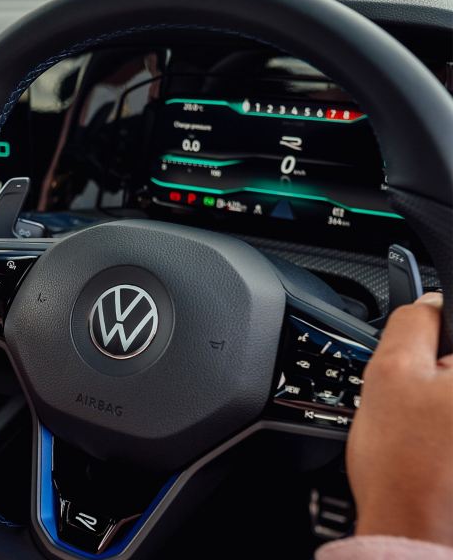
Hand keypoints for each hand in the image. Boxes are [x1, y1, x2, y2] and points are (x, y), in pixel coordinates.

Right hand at [347, 292, 452, 545]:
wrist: (416, 534)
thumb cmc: (405, 464)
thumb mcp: (390, 371)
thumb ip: (414, 320)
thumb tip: (431, 301)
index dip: (435, 331)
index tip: (420, 348)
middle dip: (441, 369)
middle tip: (416, 400)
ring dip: (445, 400)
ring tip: (425, 431)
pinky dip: (449, 427)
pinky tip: (438, 449)